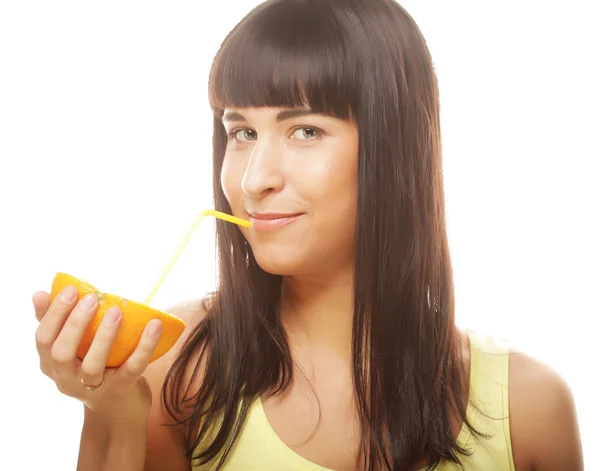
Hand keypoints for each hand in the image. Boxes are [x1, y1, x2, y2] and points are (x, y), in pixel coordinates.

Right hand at [34, 285, 163, 424]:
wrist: (117, 413)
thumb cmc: (93, 370)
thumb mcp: (71, 351)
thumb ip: (57, 324)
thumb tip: (40, 293)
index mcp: (52, 364)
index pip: (43, 339)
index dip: (53, 314)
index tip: (70, 290)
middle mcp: (67, 379)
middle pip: (61, 353)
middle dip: (75, 324)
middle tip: (91, 298)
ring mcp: (94, 387)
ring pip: (93, 364)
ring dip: (104, 336)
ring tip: (116, 311)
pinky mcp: (122, 390)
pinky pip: (133, 367)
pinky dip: (145, 345)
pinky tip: (155, 324)